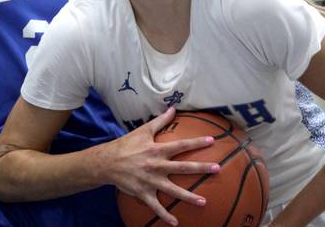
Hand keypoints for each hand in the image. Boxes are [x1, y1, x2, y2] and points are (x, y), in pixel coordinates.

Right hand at [104, 107, 219, 225]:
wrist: (107, 163)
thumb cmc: (127, 145)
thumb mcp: (143, 130)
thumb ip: (160, 121)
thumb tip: (174, 108)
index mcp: (157, 150)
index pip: (181, 145)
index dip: (196, 142)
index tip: (212, 141)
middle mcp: (156, 166)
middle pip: (182, 168)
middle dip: (201, 168)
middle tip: (217, 168)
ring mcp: (150, 181)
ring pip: (173, 190)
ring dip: (189, 197)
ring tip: (203, 201)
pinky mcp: (143, 193)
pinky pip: (156, 206)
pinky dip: (165, 215)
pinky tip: (175, 222)